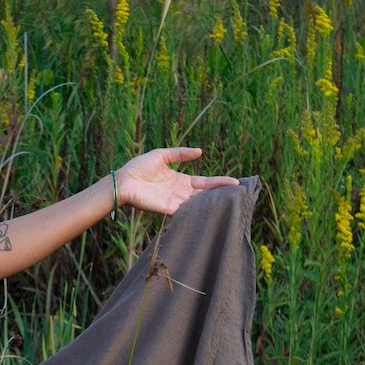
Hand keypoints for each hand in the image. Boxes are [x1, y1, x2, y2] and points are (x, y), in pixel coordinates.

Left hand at [116, 147, 239, 216]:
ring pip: (198, 204)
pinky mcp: (167, 209)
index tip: (236, 182)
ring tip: (231, 202)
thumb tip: (200, 152)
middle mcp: (180, 193)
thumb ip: (180, 153)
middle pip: (205, 195)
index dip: (219, 182)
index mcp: (180, 180)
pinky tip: (211, 210)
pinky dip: (197, 212)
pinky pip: (185, 212)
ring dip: (212, 204)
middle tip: (240, 194)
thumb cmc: (139, 167)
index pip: (204, 182)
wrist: (124, 180)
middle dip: (221, 195)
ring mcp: (175, 202)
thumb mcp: (162, 155)